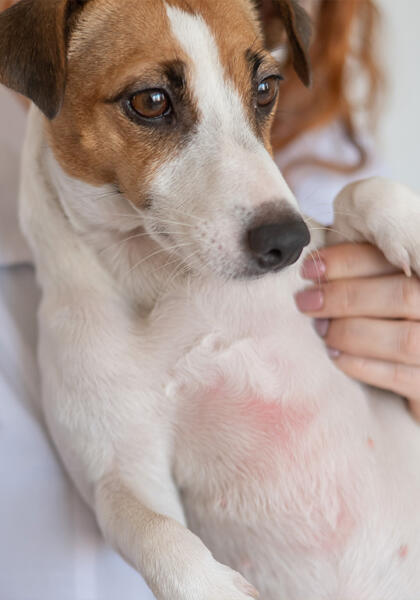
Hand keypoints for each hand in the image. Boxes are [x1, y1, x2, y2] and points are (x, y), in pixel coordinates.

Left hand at [295, 243, 419, 421]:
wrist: (417, 365)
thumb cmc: (396, 319)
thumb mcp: (386, 288)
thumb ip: (365, 275)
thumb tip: (318, 268)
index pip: (393, 260)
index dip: (348, 261)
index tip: (311, 269)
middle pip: (402, 296)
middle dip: (345, 297)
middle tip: (306, 301)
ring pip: (402, 339)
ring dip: (351, 333)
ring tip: (322, 329)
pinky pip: (397, 376)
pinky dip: (360, 365)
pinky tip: (335, 355)